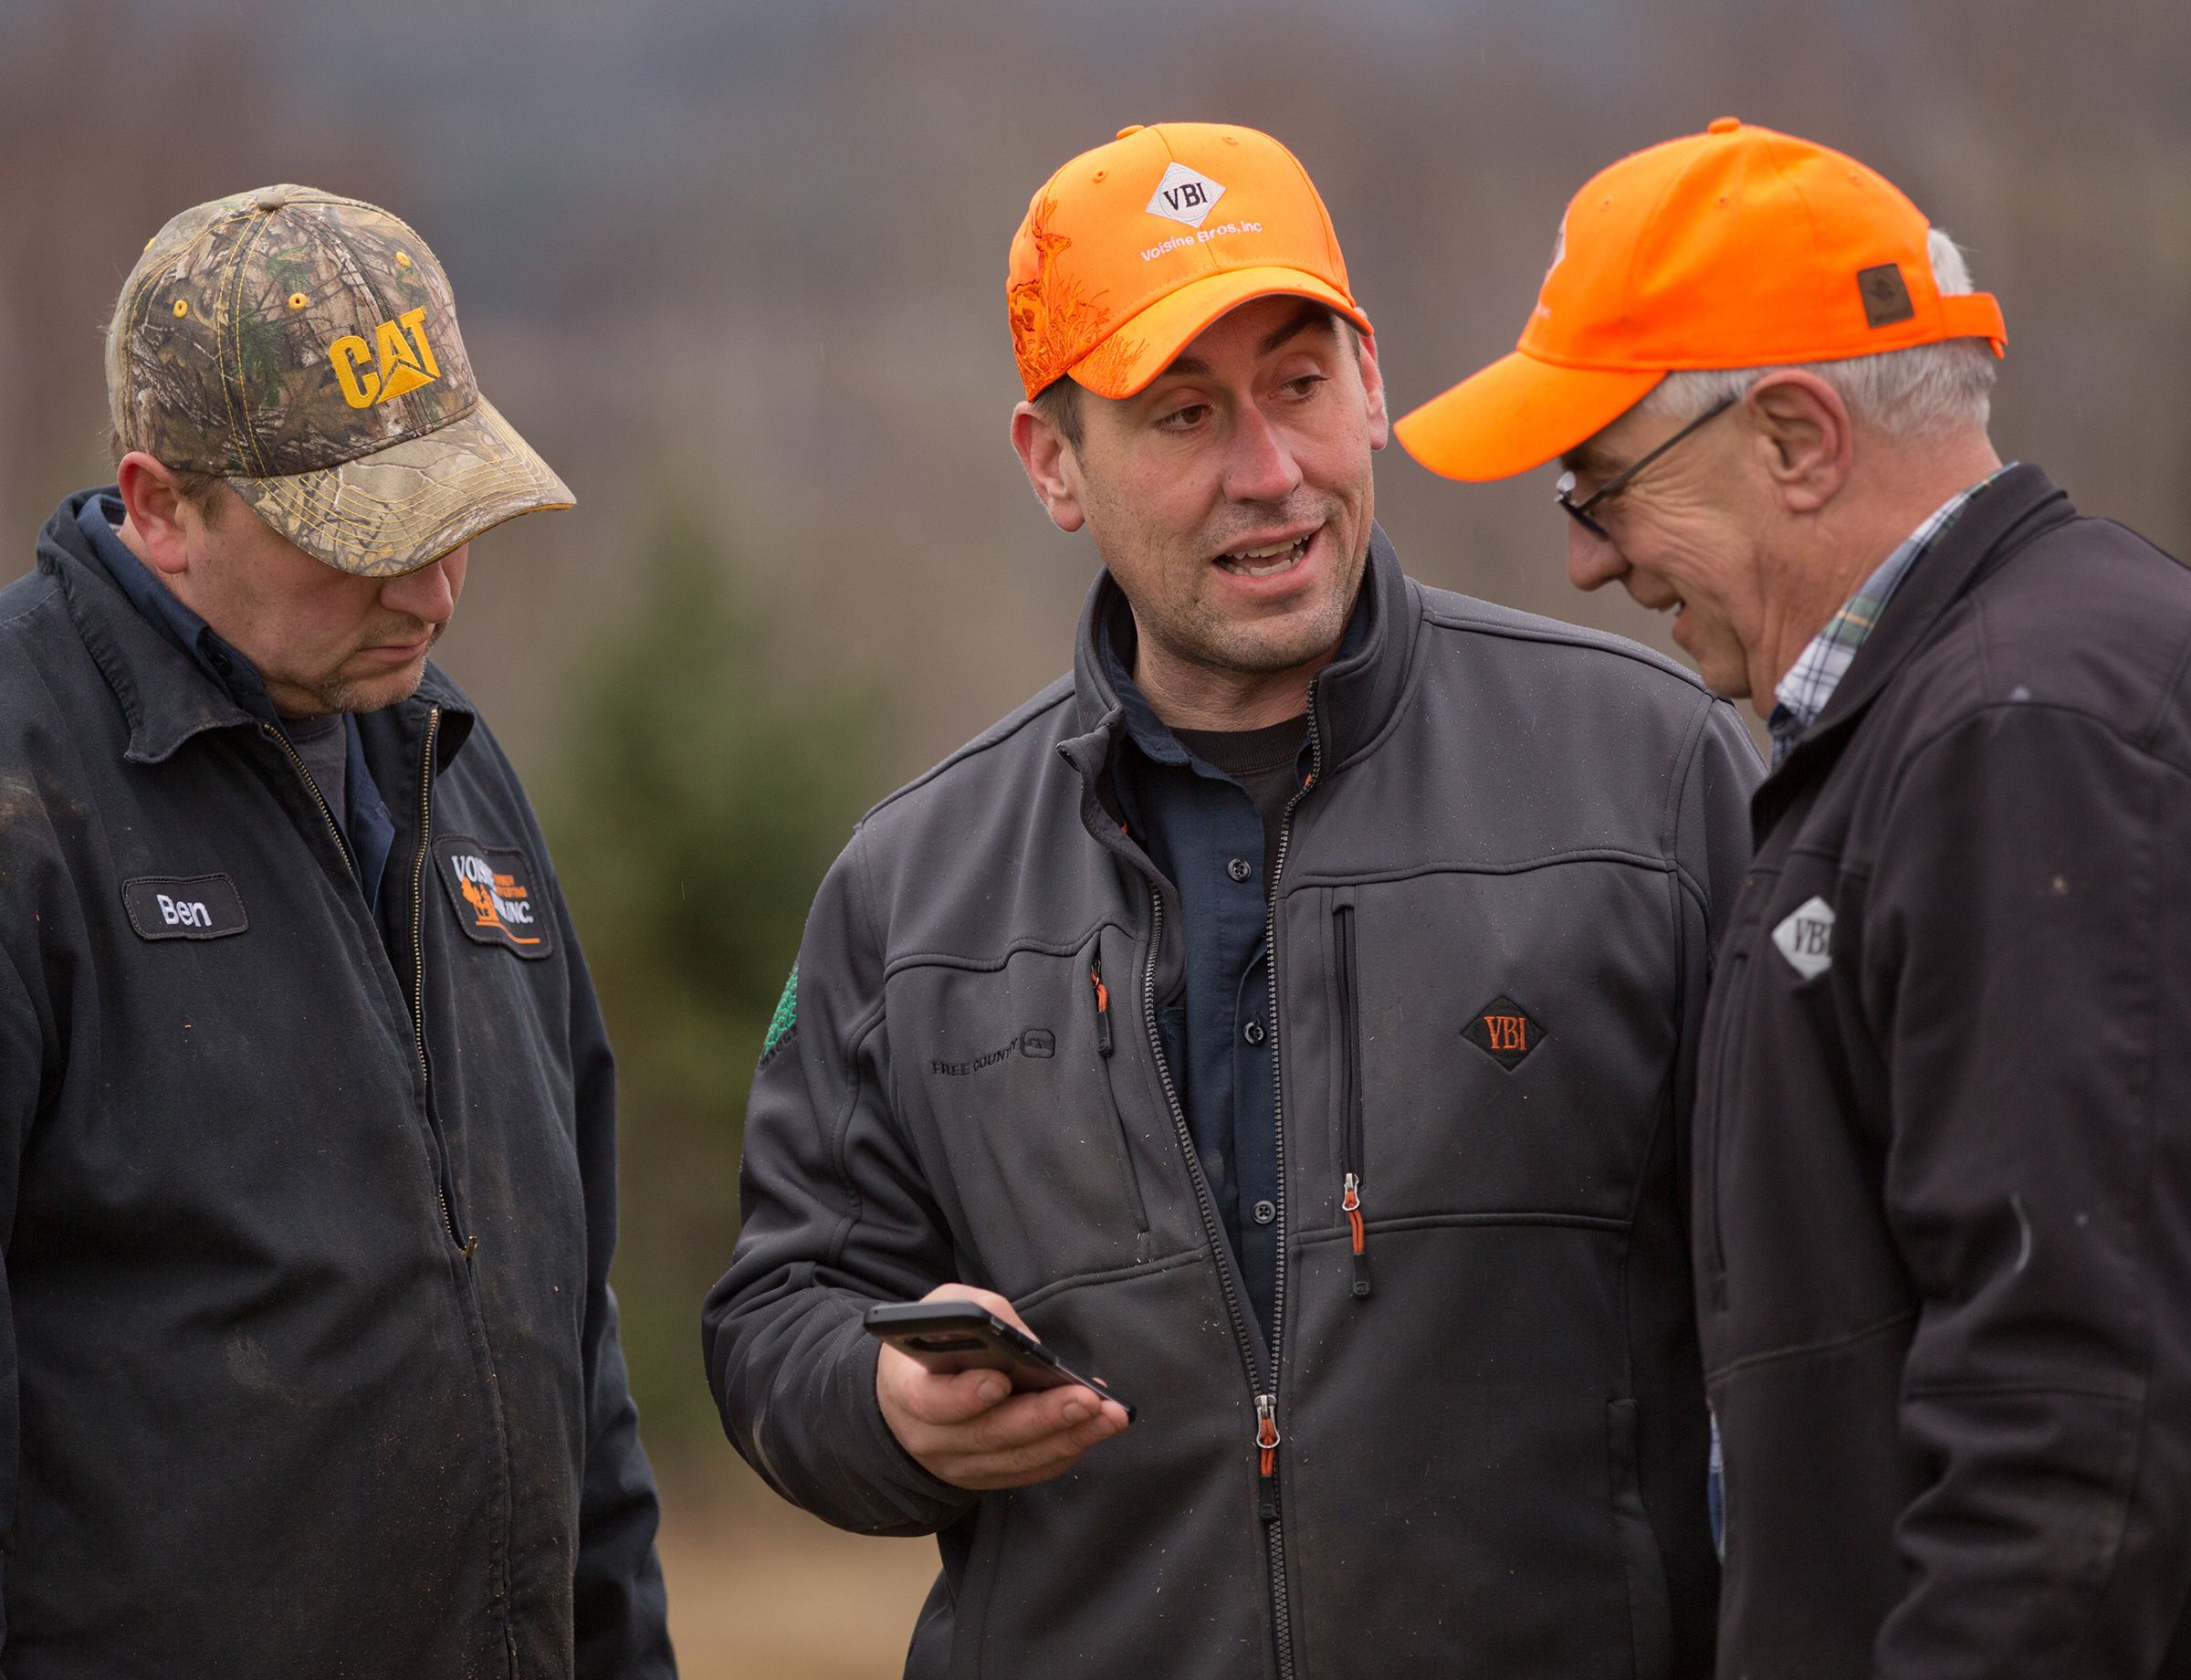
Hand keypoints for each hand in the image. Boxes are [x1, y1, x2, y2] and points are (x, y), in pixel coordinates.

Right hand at [875, 1283, 1129, 1490]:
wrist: (911, 1394)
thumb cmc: (934, 1343)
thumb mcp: (943, 1309)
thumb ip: (981, 1315)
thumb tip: (1032, 1345)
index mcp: (909, 1392)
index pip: (933, 1401)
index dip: (966, 1395)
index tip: (1001, 1381)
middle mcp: (932, 1439)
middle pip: (990, 1435)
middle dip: (1044, 1417)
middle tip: (1087, 1400)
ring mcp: (960, 1465)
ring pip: (1018, 1459)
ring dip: (1070, 1437)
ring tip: (1110, 1415)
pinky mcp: (988, 1477)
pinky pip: (1031, 1470)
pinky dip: (1067, 1450)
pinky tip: (1096, 1428)